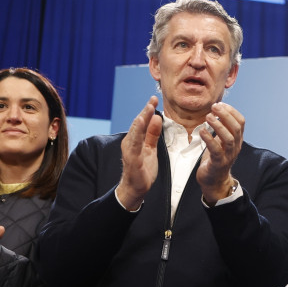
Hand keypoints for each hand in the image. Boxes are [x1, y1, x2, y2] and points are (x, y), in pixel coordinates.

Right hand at [117, 96, 162, 210]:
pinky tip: (140, 125)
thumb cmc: (143, 168)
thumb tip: (157, 118)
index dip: (148, 110)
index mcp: (135, 139)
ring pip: (135, 132)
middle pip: (138, 124)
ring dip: (141, 120)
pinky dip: (137, 134)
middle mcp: (130, 142)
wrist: (136, 188)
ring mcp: (130, 150)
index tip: (154, 99)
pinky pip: (135, 145)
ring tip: (147, 109)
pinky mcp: (132, 159)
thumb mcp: (150, 148)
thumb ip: (152, 134)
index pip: (142, 122)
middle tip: (153, 99)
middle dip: (145, 111)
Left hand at [198, 101, 244, 204]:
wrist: (214, 180)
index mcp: (237, 139)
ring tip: (208, 117)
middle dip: (226, 115)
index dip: (232, 111)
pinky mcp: (219, 163)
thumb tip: (218, 109)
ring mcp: (228, 155)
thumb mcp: (220, 140)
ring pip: (229, 138)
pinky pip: (216, 150)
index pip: (241, 122)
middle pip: (236, 128)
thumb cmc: (215, 158)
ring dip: (218, 125)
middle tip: (214, 107)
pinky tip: (202, 131)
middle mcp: (235, 147)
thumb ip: (221, 127)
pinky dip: (209, 139)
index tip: (220, 104)